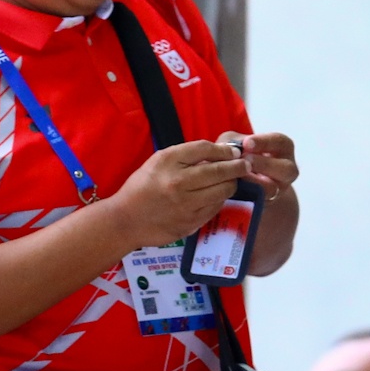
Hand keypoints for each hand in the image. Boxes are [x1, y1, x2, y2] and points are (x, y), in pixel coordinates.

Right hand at [107, 140, 249, 247]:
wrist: (125, 220)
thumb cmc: (141, 188)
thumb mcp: (157, 163)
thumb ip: (185, 156)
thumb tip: (218, 153)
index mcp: (167, 162)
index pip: (205, 148)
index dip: (224, 150)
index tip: (233, 152)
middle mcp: (177, 182)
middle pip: (219, 170)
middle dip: (237, 166)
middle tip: (244, 165)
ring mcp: (185, 204)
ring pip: (223, 190)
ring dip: (231, 184)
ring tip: (231, 181)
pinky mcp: (190, 222)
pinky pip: (216, 207)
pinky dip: (220, 200)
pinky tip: (216, 196)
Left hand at [218, 130, 297, 202]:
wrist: (240, 180)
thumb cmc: (239, 154)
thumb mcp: (237, 143)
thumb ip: (233, 142)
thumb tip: (225, 147)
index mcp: (283, 147)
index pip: (279, 141)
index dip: (264, 142)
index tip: (246, 143)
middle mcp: (287, 169)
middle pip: (285, 168)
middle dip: (263, 164)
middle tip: (244, 160)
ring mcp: (279, 188)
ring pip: (273, 188)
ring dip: (254, 182)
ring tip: (238, 176)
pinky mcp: (266, 202)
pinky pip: (259, 201)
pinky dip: (245, 195)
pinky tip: (233, 188)